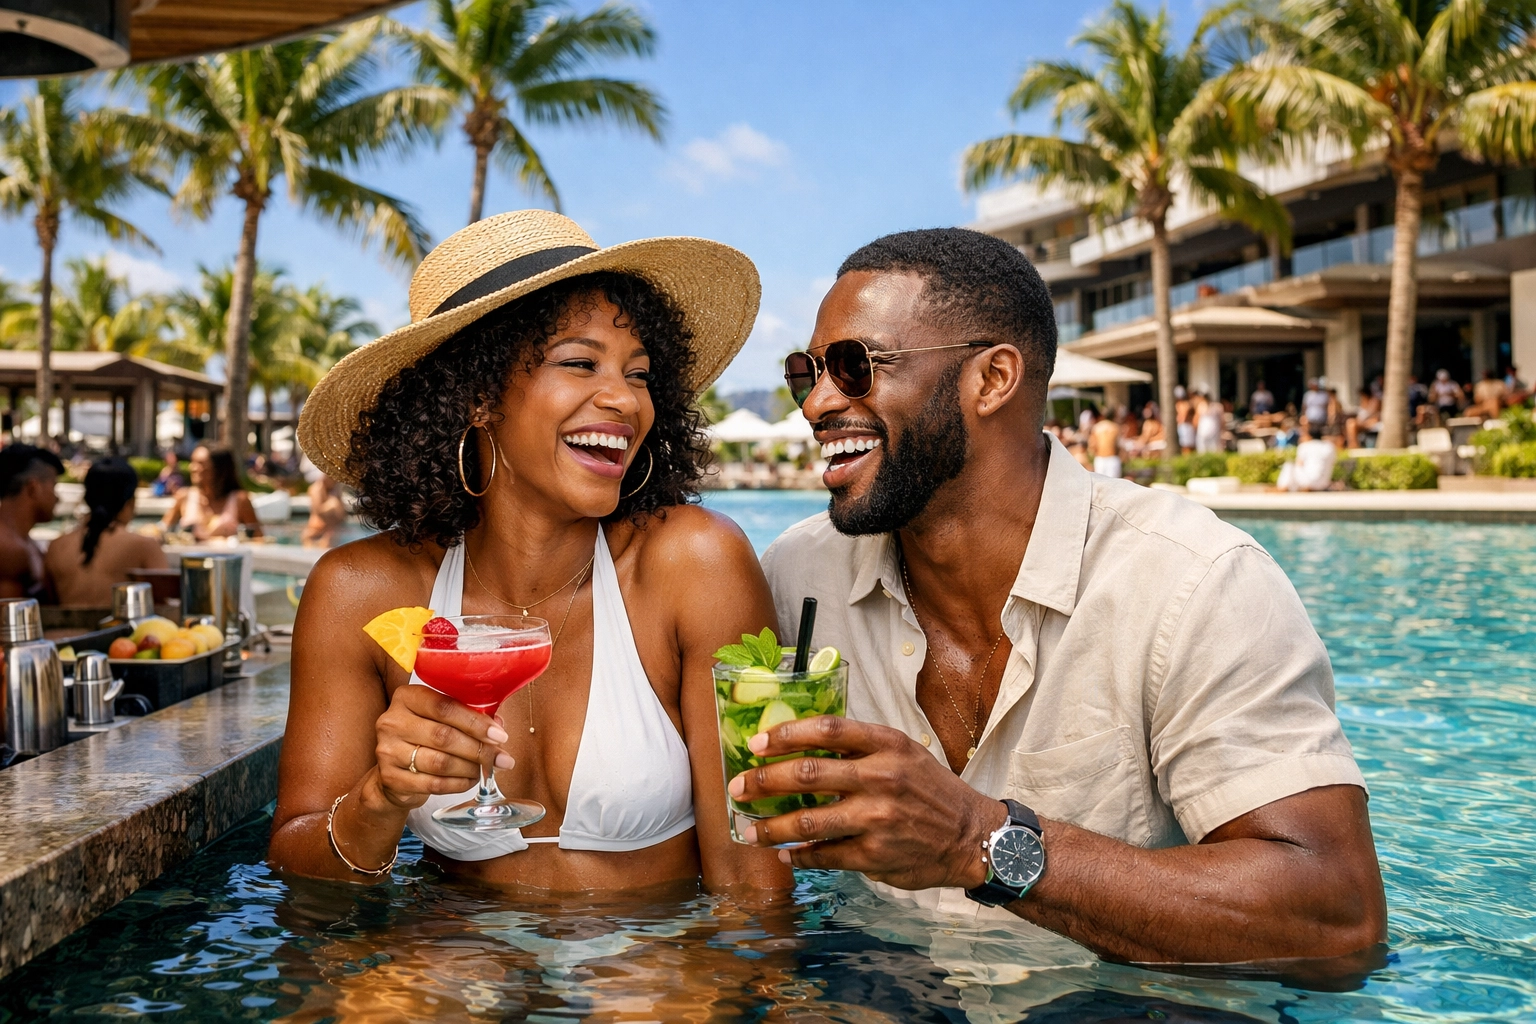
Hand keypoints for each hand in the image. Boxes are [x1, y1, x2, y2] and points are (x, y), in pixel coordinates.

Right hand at [372, 684, 512, 808]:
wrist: (394, 770)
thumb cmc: (425, 737)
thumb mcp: (442, 718)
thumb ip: (469, 716)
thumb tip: (498, 727)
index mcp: (407, 697)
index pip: (444, 707)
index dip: (476, 722)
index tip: (499, 735)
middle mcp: (392, 722)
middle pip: (444, 736)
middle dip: (479, 749)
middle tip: (500, 758)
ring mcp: (388, 750)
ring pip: (440, 762)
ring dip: (470, 768)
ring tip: (486, 770)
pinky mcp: (390, 777)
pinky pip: (433, 784)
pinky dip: (458, 784)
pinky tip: (470, 780)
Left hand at [728, 716, 1006, 889]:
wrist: (972, 835)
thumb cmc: (930, 790)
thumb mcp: (902, 753)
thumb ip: (858, 748)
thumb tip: (798, 748)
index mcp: (887, 744)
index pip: (826, 730)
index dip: (785, 734)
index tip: (756, 743)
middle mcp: (881, 777)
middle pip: (807, 774)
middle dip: (763, 781)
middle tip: (738, 787)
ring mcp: (877, 818)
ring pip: (807, 822)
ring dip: (770, 828)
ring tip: (748, 830)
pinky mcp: (875, 855)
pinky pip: (825, 856)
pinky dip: (800, 857)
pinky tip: (786, 855)